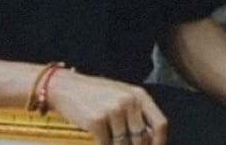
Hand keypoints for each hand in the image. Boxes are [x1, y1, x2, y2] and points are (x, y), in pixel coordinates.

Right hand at [44, 70, 168, 144]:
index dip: (159, 142)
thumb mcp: (122, 97)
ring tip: (111, 143)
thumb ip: (137, 114)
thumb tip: (150, 139)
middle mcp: (129, 102)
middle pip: (142, 138)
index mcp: (139, 95)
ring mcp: (113, 111)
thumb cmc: (95, 95)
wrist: (65, 87)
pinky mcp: (96, 121)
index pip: (160, 124)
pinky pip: (105, 144)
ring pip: (123, 144)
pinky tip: (99, 143)